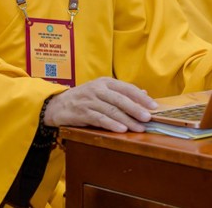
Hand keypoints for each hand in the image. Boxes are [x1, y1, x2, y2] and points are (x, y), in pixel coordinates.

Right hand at [43, 77, 157, 132]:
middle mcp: (98, 89)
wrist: (58, 104)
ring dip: (126, 120)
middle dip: (136, 109)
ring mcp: (89, 100)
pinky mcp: (82, 112)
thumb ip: (122, 92)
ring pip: (111, 110)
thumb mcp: (103, 91)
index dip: (141, 97)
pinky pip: (99, 119)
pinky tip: (121, 130)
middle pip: (120, 99)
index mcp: (105, 82)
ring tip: (138, 128)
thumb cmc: (85, 98)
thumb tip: (144, 94)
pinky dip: (111, 124)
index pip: (127, 88)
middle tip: (148, 118)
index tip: (153, 106)